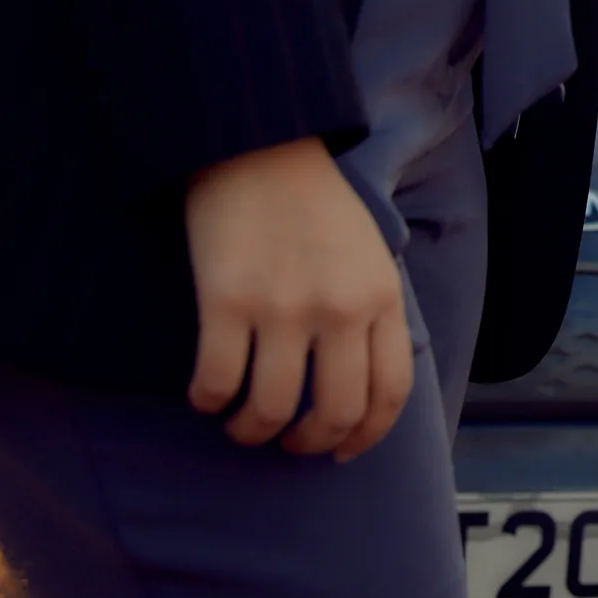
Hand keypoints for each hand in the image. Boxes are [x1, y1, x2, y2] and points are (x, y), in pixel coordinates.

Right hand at [184, 138, 411, 462]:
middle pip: (335, 412)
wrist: (259, 146)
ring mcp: (283, 307)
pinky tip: (206, 395)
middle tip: (288, 442)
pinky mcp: (226, 301)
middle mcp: (340, 309)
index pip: (390, 392)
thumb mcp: (369, 255)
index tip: (341, 452)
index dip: (366, 436)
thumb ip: (371, 313)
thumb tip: (360, 385)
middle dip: (310, 443)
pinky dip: (209, 401)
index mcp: (382, 298)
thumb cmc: (315, 204)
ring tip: (242, 425)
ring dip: (252, 431)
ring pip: (271, 409)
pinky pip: (217, 381)